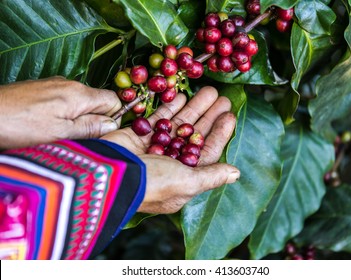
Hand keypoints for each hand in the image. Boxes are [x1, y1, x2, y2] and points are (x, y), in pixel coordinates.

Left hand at [0, 77, 121, 148]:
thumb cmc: (17, 125)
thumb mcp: (60, 134)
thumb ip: (90, 128)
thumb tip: (113, 125)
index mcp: (79, 94)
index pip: (114, 100)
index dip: (114, 118)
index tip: (103, 135)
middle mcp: (70, 85)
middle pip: (98, 102)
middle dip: (95, 122)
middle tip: (79, 140)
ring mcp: (55, 85)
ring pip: (81, 104)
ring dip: (78, 121)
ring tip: (60, 136)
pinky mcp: (42, 90)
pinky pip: (65, 102)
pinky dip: (64, 116)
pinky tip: (48, 127)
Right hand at [102, 86, 239, 213]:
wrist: (109, 175)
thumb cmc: (152, 183)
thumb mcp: (187, 182)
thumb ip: (211, 176)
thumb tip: (236, 174)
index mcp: (183, 179)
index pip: (207, 153)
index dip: (219, 134)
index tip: (230, 116)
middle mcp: (170, 163)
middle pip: (194, 135)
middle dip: (208, 117)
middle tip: (222, 98)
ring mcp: (154, 148)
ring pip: (178, 124)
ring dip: (193, 108)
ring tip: (208, 91)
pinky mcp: (138, 135)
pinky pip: (158, 118)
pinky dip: (170, 107)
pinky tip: (183, 95)